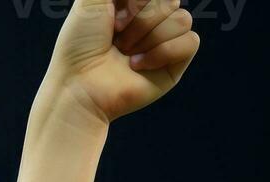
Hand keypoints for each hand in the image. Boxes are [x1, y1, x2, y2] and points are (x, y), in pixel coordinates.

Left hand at [48, 0, 199, 123]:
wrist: (80, 86)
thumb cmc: (79, 46)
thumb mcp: (89, 1)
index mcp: (132, 5)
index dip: (136, 2)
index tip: (113, 16)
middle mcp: (150, 22)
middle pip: (171, 1)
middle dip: (142, 19)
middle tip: (117, 39)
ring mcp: (162, 43)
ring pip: (183, 19)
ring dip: (149, 37)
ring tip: (126, 54)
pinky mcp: (173, 65)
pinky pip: (190, 42)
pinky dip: (162, 53)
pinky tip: (138, 66)